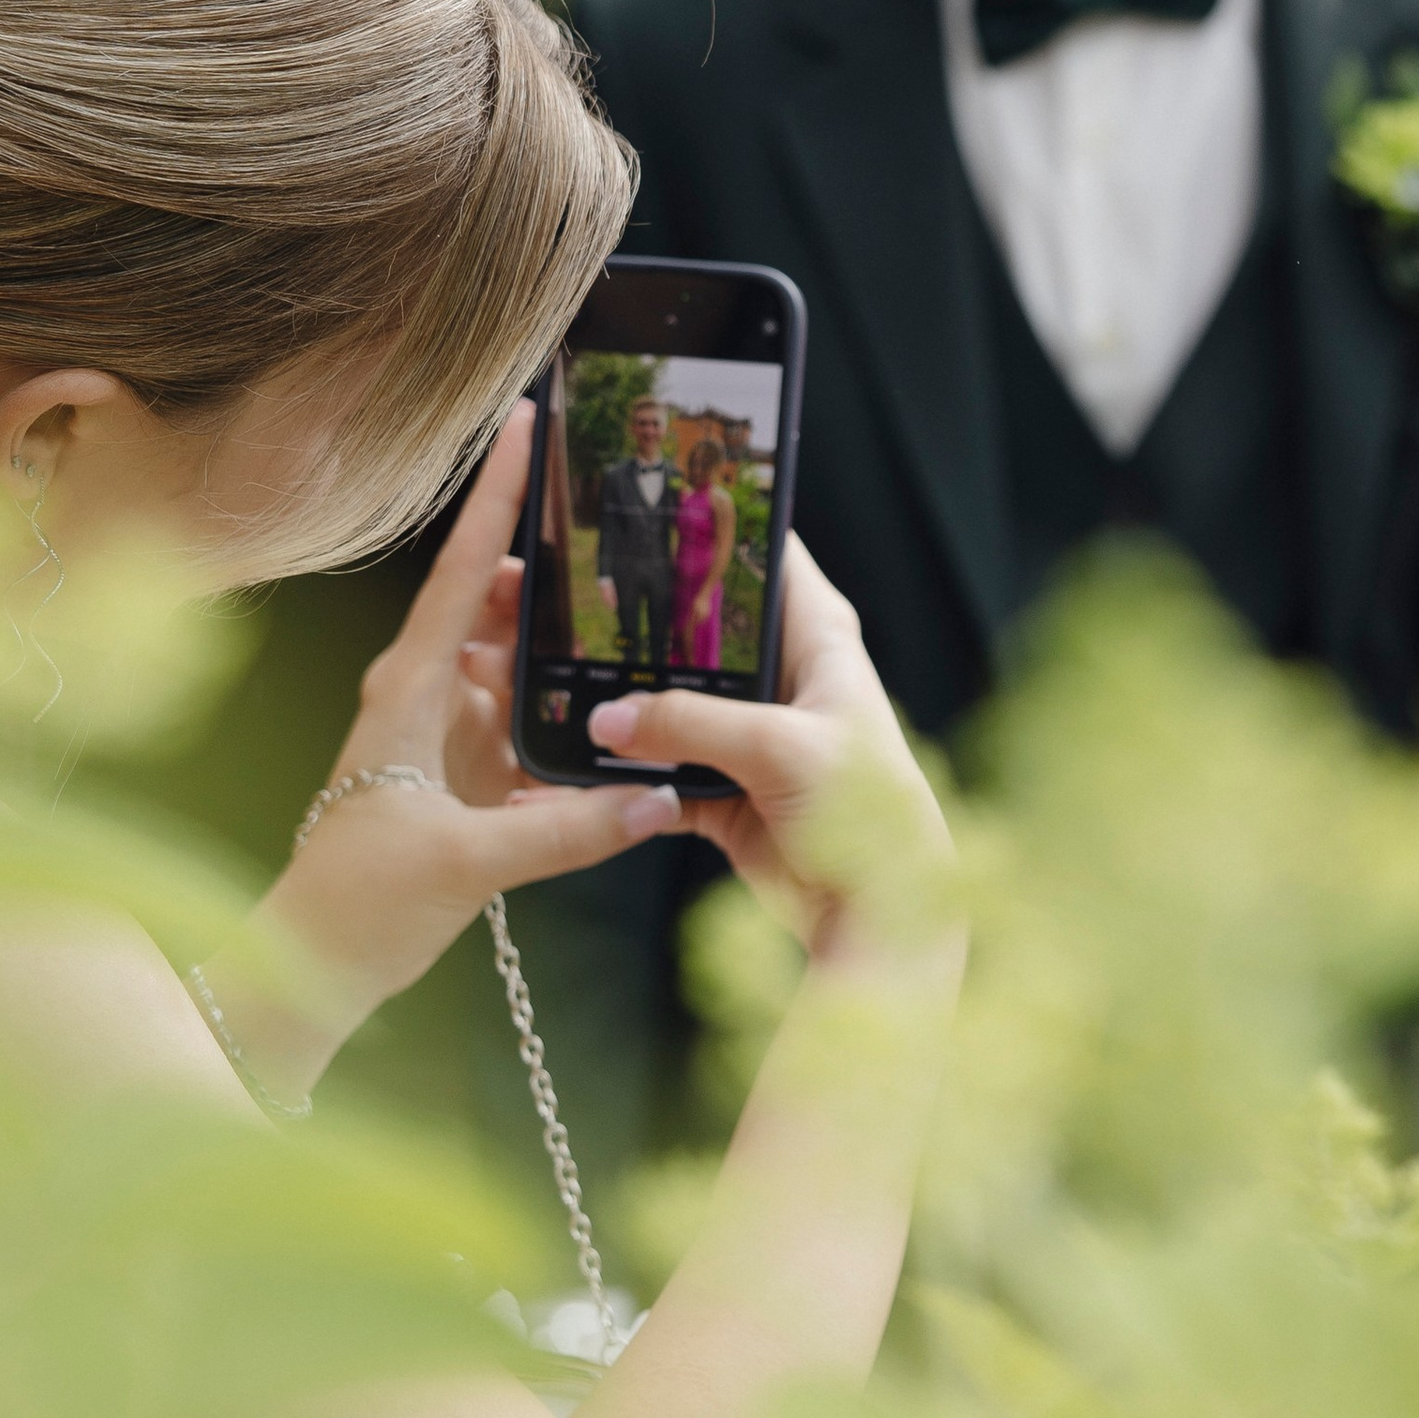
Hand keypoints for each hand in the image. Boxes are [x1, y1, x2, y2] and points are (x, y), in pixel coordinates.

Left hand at [213, 409, 686, 1098]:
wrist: (312, 966)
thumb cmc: (358, 901)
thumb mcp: (468, 861)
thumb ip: (569, 832)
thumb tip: (657, 800)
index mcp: (412, 686)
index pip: (463, 566)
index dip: (500, 492)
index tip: (529, 420)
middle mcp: (429, 693)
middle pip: (502, 605)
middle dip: (559, 569)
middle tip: (628, 528)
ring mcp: (448, 734)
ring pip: (520, 663)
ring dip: (568, 645)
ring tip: (638, 616)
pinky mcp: (467, 777)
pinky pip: (528, 722)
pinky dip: (567, 712)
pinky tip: (618, 713)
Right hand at [585, 539, 953, 957]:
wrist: (877, 914)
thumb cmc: (868, 816)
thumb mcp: (781, 750)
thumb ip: (691, 725)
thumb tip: (606, 719)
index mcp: (817, 638)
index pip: (765, 553)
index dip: (711, 524)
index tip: (643, 503)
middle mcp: (780, 677)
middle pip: (694, 628)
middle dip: (632, 623)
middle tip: (557, 605)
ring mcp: (746, 733)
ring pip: (664, 701)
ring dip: (613, 704)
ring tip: (542, 683)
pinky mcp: (721, 788)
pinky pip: (653, 772)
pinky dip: (614, 777)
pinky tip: (563, 774)